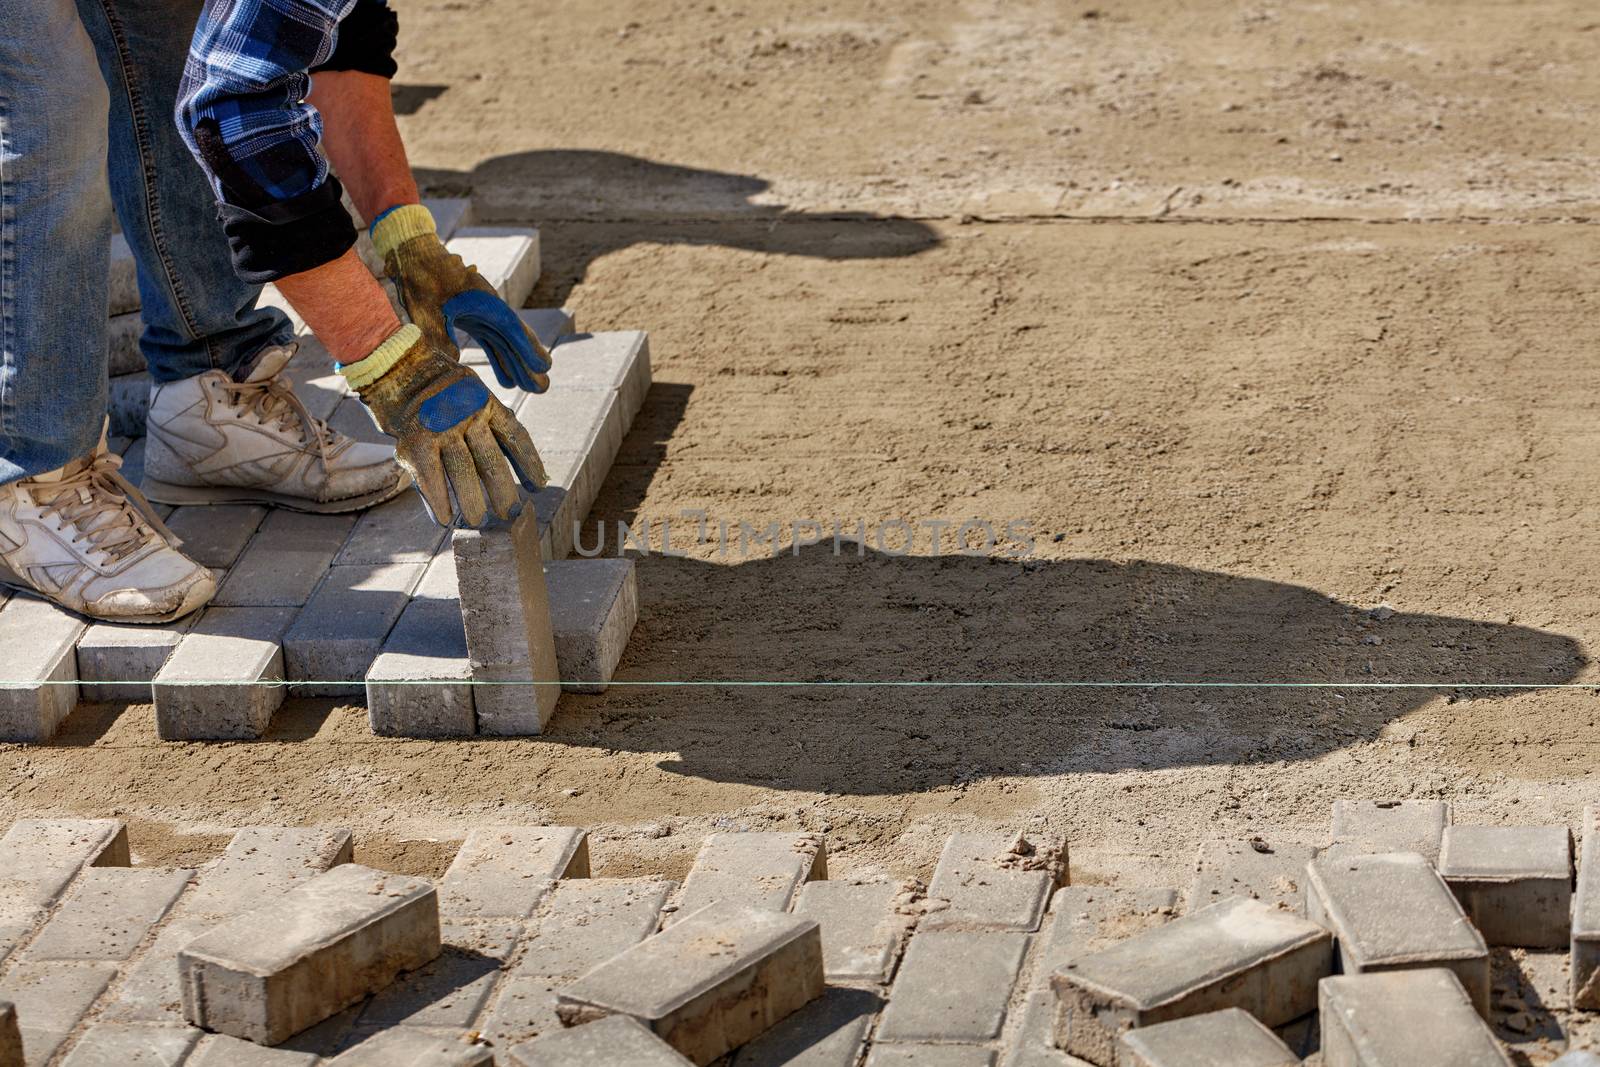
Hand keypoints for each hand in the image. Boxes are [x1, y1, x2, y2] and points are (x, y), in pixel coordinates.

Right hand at [343, 325, 545, 526]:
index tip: (539, 485)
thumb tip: (507, 457)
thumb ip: (487, 419)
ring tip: (479, 520)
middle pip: (491, 460)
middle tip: (511, 512)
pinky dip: (440, 502)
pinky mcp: (416, 444)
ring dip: (473, 502)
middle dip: (503, 491)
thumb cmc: (434, 387)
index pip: (515, 435)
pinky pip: (432, 480)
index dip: (529, 462)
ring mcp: (441, 429)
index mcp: (485, 401)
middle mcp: (466, 414)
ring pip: (464, 474)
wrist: (392, 364)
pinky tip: (446, 519)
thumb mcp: (469, 391)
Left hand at [371, 204, 551, 393]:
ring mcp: (482, 313)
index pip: (510, 328)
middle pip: (513, 338)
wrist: (413, 254)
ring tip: (533, 388)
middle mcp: (488, 307)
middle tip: (543, 387)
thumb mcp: (424, 305)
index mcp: (482, 300)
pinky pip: (491, 341)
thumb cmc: (419, 277)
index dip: (527, 348)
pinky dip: (500, 359)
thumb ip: (438, 332)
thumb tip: (454, 361)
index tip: (543, 367)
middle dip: (528, 363)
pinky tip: (507, 381)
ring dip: (517, 365)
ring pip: (505, 342)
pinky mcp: (472, 318)